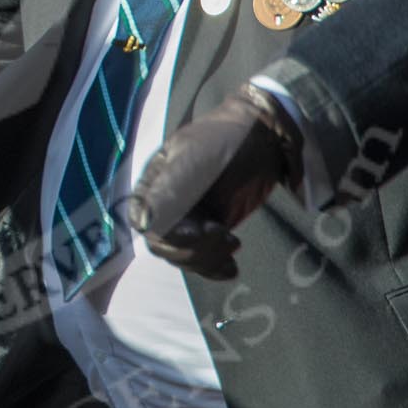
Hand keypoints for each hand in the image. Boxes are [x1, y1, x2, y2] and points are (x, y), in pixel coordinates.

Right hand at [127, 84, 301, 278]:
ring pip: (183, 256)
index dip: (169, 235)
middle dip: (195, 248)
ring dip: (208, 258)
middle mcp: (164, 204)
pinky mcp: (208, 231)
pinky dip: (214, 268)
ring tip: (234, 243)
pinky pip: (201, 260)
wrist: (266, 139)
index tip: (199, 230)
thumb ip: (168, 190)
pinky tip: (231, 268)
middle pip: (164, 245)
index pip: (146, 222)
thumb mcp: (196, 161)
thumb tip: (142, 223)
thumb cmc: (228, 141)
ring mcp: (186, 219)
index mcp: (153, 183)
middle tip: (227, 236)